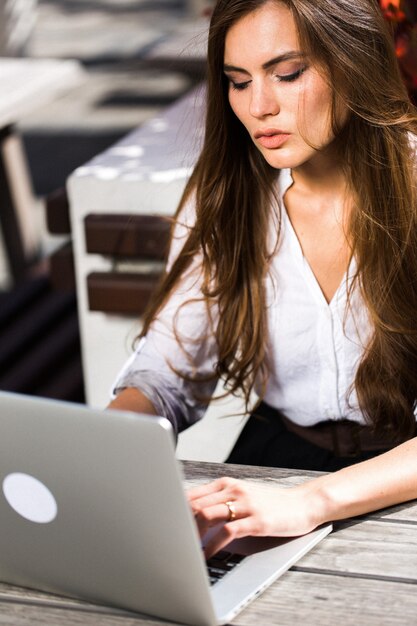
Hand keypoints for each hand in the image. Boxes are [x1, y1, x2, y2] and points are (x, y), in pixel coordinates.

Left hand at [187, 476, 322, 557]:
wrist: (302, 503)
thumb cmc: (270, 503)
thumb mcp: (243, 495)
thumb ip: (220, 501)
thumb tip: (192, 515)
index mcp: (227, 484)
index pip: (192, 495)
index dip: (176, 512)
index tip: (168, 526)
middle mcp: (233, 490)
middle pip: (195, 505)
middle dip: (181, 525)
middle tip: (175, 541)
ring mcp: (245, 504)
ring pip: (207, 515)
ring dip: (193, 535)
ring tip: (188, 549)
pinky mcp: (256, 520)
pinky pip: (227, 532)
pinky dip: (213, 544)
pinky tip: (209, 553)